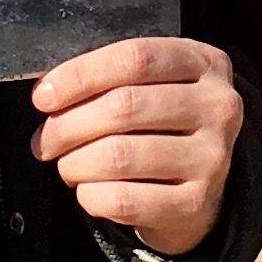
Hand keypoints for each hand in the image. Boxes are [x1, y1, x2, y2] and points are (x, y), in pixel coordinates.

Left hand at [31, 37, 249, 254]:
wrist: (198, 190)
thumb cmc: (159, 127)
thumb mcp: (152, 87)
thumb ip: (111, 79)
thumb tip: (49, 95)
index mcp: (204, 63)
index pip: (135, 58)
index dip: (80, 75)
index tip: (43, 97)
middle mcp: (218, 106)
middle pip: (124, 106)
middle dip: (68, 126)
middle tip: (45, 142)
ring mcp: (212, 156)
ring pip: (119, 155)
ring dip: (74, 163)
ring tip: (67, 166)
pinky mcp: (197, 203)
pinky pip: (123, 200)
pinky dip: (90, 196)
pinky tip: (88, 190)